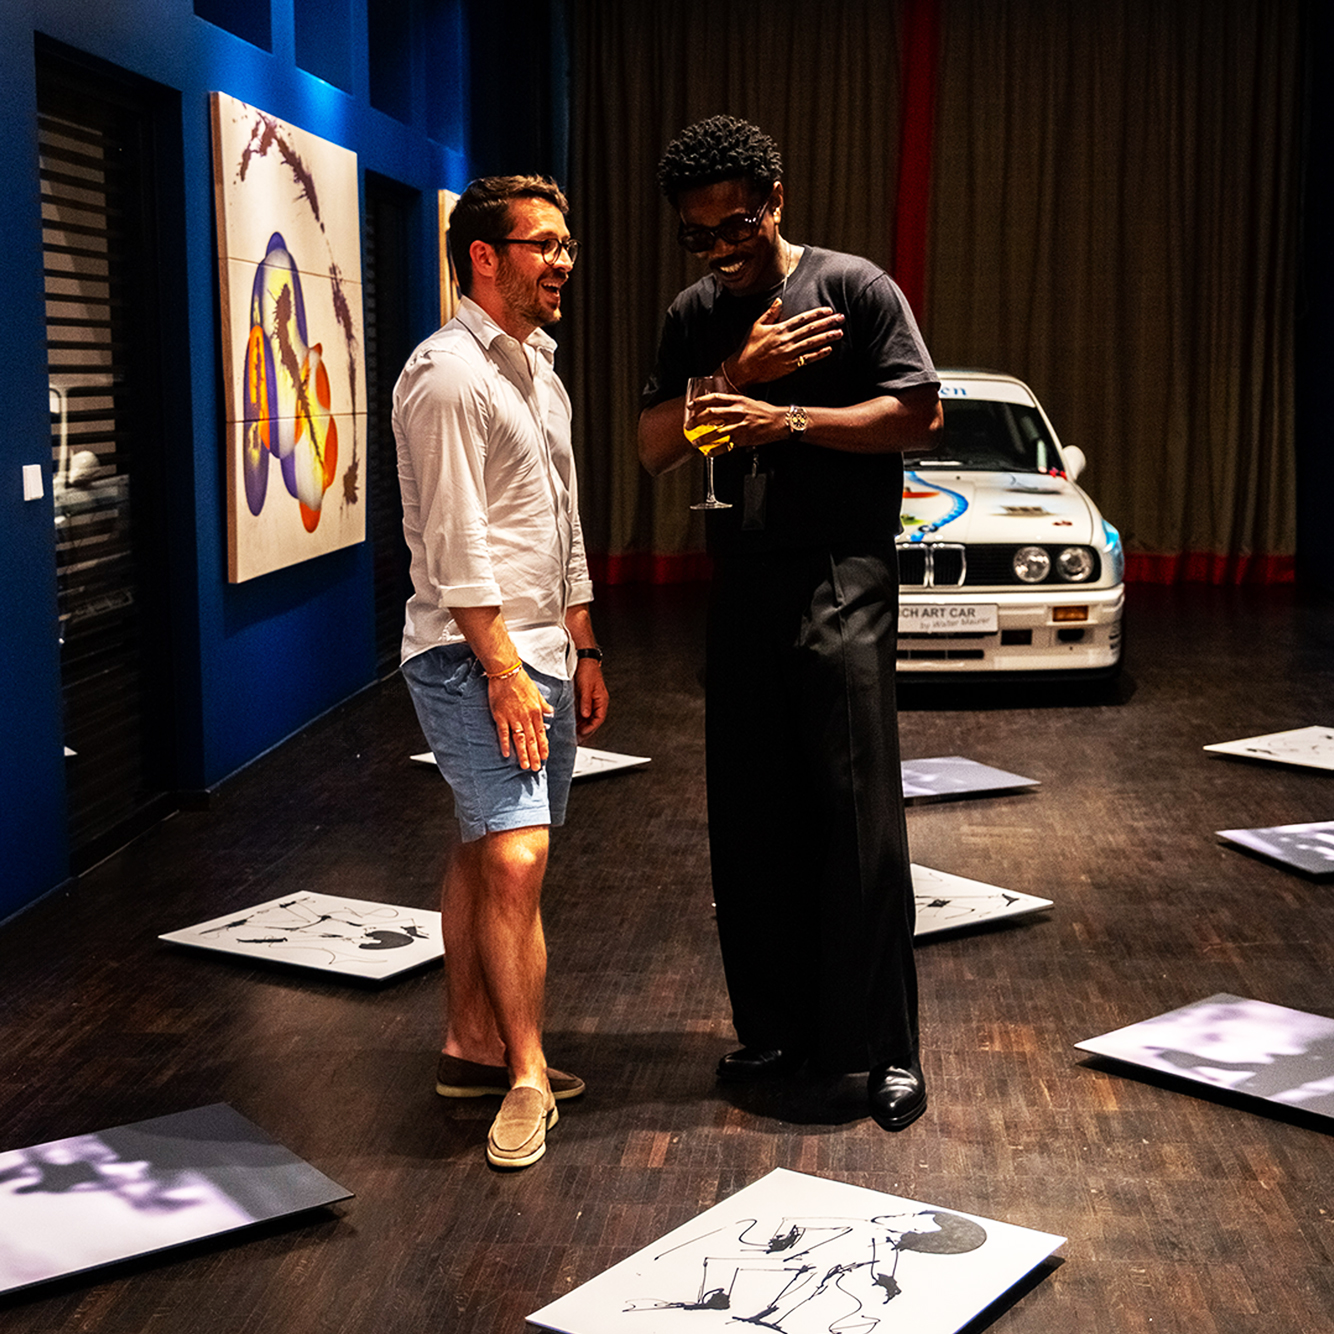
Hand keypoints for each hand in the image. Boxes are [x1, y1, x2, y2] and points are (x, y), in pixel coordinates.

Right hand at [489, 669, 553, 769]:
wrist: (506, 672)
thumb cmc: (520, 680)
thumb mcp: (537, 692)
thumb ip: (544, 704)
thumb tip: (551, 712)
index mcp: (536, 711)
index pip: (541, 733)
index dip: (543, 746)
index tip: (545, 756)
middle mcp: (526, 717)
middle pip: (532, 740)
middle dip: (534, 755)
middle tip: (536, 768)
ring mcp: (513, 718)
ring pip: (520, 740)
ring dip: (523, 754)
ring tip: (525, 766)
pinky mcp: (501, 716)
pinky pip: (504, 733)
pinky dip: (505, 744)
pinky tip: (506, 754)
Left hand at [573, 660, 608, 740]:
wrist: (583, 659)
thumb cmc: (587, 670)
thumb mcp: (586, 686)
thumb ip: (586, 701)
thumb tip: (586, 715)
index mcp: (601, 699)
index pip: (598, 718)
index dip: (591, 727)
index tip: (582, 733)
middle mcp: (598, 701)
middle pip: (593, 720)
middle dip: (586, 730)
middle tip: (577, 738)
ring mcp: (591, 700)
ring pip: (588, 717)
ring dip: (582, 725)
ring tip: (574, 733)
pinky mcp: (585, 698)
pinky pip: (583, 712)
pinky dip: (578, 719)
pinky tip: (572, 723)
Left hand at [683, 391, 787, 452]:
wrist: (780, 422)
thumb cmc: (765, 412)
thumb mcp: (748, 402)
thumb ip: (734, 404)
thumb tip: (718, 408)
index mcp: (738, 399)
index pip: (714, 398)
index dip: (699, 402)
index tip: (690, 406)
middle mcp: (737, 411)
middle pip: (710, 414)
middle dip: (696, 421)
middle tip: (688, 426)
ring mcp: (740, 425)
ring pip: (715, 432)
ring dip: (702, 438)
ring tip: (695, 442)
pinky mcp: (743, 438)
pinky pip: (725, 445)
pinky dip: (715, 450)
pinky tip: (708, 452)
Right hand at [725, 299, 843, 385]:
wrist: (745, 368)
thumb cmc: (750, 347)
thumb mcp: (757, 326)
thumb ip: (770, 313)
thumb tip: (779, 301)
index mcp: (780, 329)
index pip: (803, 318)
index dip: (817, 314)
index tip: (829, 310)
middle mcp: (787, 340)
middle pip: (811, 329)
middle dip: (828, 323)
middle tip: (841, 318)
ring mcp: (789, 353)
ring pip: (812, 342)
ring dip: (827, 337)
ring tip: (840, 332)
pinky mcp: (790, 365)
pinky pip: (807, 359)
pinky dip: (819, 354)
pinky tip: (829, 349)